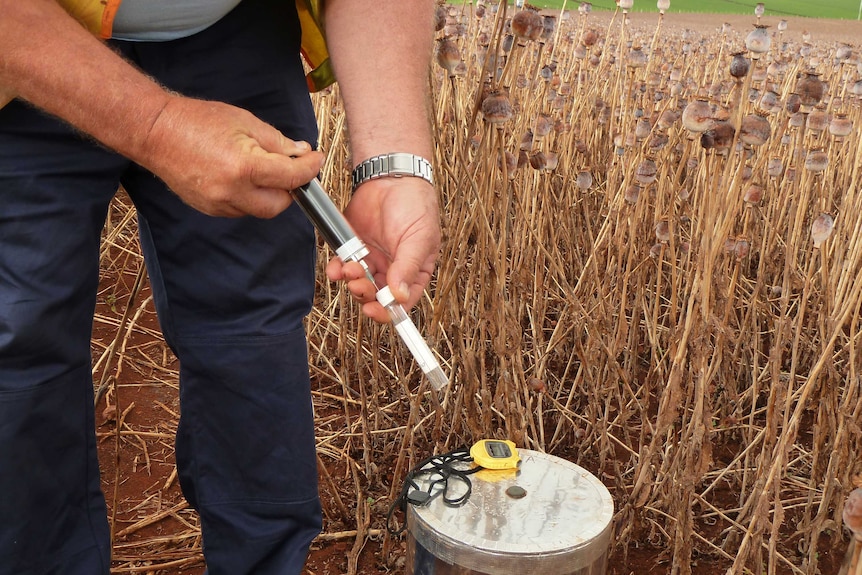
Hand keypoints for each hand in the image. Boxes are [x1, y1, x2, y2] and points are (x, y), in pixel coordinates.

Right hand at [138, 95, 323, 217]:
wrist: (155, 132)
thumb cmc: (198, 120)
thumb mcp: (245, 122)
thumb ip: (277, 142)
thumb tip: (300, 154)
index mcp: (245, 167)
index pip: (291, 177)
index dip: (309, 169)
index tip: (315, 160)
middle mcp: (232, 192)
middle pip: (278, 205)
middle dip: (289, 189)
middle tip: (288, 169)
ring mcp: (218, 204)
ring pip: (259, 210)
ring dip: (268, 194)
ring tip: (260, 169)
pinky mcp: (209, 209)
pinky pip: (240, 210)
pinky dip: (249, 198)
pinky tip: (241, 178)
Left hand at [325, 177, 440, 322]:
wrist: (390, 177)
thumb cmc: (415, 206)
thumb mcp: (419, 239)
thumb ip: (407, 268)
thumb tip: (398, 296)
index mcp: (413, 272)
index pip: (401, 302)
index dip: (388, 312)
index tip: (375, 310)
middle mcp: (391, 270)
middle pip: (376, 297)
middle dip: (366, 295)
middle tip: (359, 284)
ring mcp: (371, 260)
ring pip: (358, 284)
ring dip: (351, 282)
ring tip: (350, 269)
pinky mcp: (352, 247)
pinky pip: (341, 266)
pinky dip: (336, 270)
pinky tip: (336, 267)